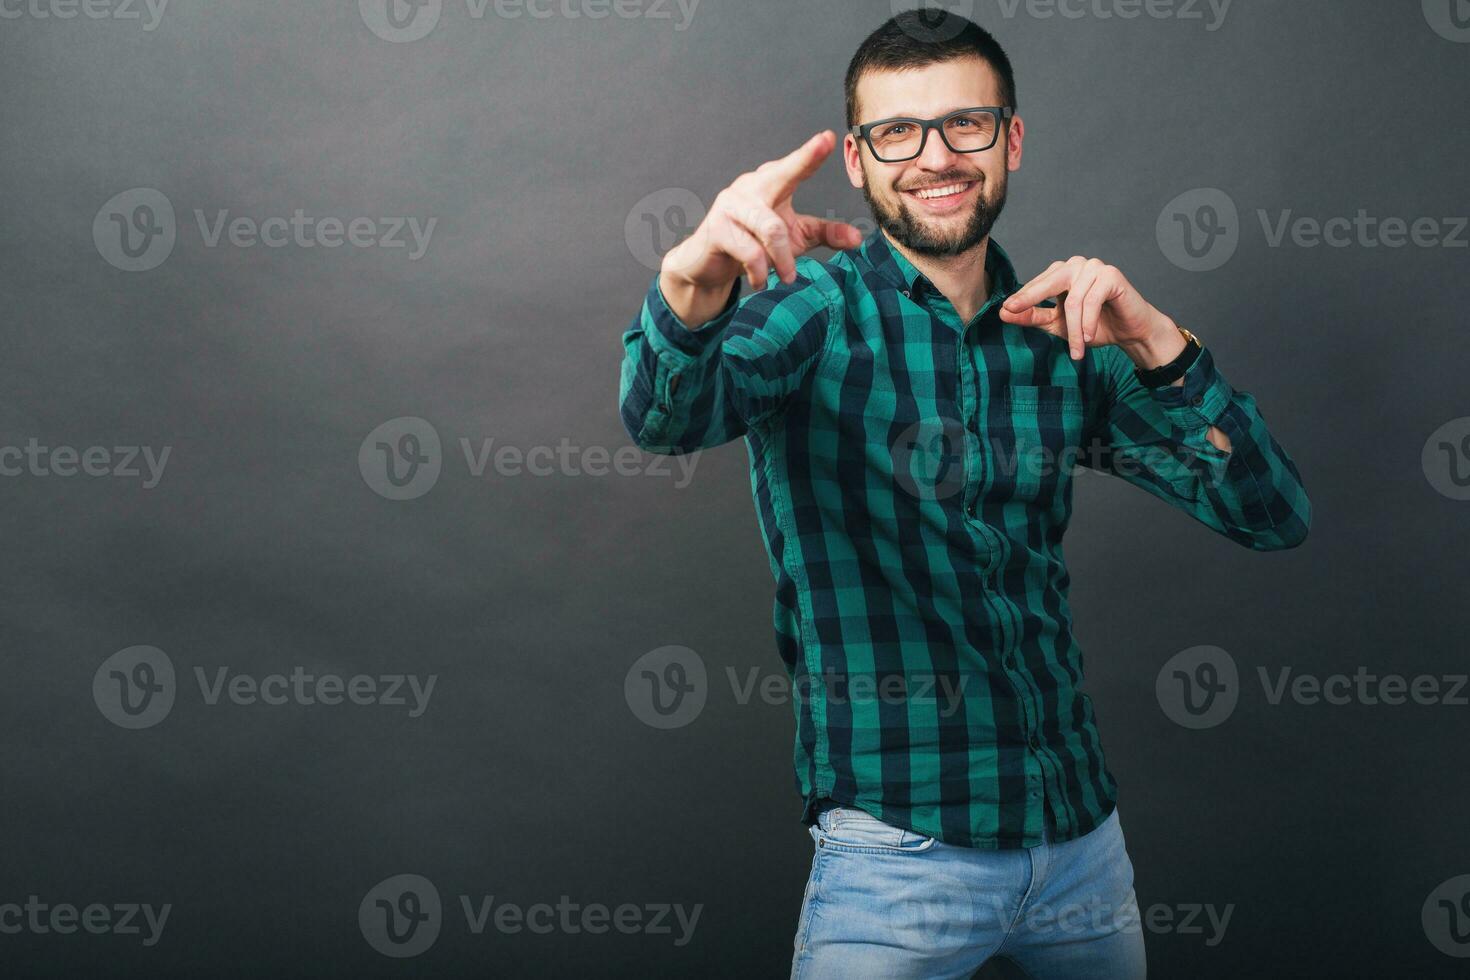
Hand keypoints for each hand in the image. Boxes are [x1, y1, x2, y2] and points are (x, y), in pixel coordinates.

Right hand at [659, 131, 863, 325]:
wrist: (708, 267)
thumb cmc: (754, 244)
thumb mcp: (794, 239)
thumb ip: (824, 234)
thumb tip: (857, 239)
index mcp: (770, 184)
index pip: (794, 167)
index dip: (811, 153)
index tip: (830, 137)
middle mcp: (749, 186)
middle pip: (781, 176)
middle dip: (803, 161)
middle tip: (826, 142)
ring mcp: (730, 205)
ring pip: (770, 229)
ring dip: (782, 259)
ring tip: (787, 277)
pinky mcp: (716, 228)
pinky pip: (749, 251)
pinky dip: (760, 270)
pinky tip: (760, 280)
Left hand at [999, 256, 1180, 364]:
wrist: (1130, 332)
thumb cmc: (1095, 326)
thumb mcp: (1058, 325)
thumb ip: (1033, 317)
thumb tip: (1004, 313)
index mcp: (1062, 273)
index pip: (1037, 285)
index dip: (1021, 299)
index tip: (1003, 311)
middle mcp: (1076, 265)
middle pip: (1048, 283)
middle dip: (1030, 301)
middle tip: (1012, 312)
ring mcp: (1094, 267)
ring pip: (1073, 300)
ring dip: (1074, 330)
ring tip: (1078, 350)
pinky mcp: (1111, 275)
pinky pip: (1092, 300)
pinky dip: (1088, 322)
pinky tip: (1090, 338)